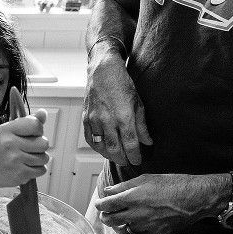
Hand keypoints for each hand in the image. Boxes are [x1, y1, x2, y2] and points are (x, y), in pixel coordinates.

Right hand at [0, 109, 48, 187]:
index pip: (35, 124)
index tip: (32, 134)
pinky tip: (25, 167)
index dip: (38, 130)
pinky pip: (41, 170)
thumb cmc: (1, 148)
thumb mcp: (10, 131)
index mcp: (7, 130)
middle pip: (43, 143)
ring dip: (39, 159)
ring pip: (44, 158)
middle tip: (29, 149)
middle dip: (40, 147)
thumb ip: (28, 122)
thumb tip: (43, 113)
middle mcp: (9, 144)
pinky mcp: (19, 174)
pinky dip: (36, 170)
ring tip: (27, 159)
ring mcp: (14, 160)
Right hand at [83, 51, 151, 165]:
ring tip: (116, 157)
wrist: (103, 71)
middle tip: (128, 162)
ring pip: (100, 146)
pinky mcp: (86, 118)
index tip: (138, 161)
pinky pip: (89, 138)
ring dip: (108, 155)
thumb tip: (147, 142)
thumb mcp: (138, 103)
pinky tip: (102, 148)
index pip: (130, 144)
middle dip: (122, 159)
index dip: (135, 156)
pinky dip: (96, 146)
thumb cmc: (122, 84)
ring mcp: (94, 119)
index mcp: (124, 116)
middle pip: (114, 149)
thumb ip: (142, 125)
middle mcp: (107, 120)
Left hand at [96, 174, 220, 233]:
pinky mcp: (156, 233)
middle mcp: (138, 213)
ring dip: (120, 223)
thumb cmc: (174, 185)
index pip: (106, 205)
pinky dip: (133, 228)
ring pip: (123, 229)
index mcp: (134, 197)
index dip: (100, 204)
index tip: (100, 203)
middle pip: (110, 220)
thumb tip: (109, 191)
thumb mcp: (146, 179)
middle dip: (105, 216)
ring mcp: (147, 225)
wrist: (197, 198)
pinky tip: (136, 221)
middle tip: (107, 212)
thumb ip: (124, 186)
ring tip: (122, 215)